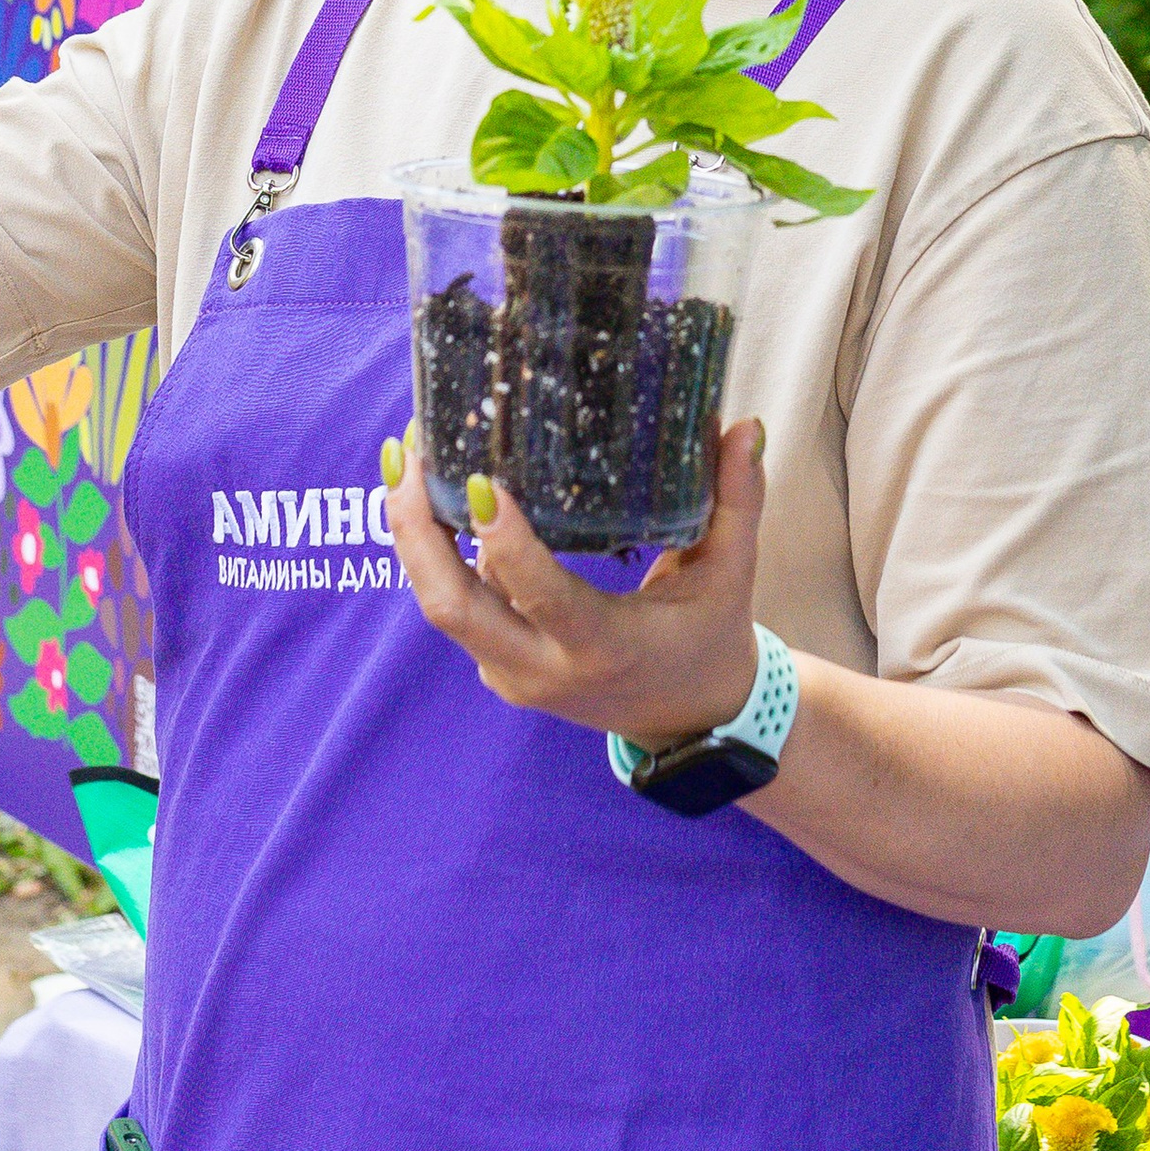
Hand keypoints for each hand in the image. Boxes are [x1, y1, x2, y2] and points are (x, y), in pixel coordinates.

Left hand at [382, 417, 765, 747]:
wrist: (692, 725)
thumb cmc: (712, 639)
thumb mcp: (731, 573)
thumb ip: (738, 500)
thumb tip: (744, 425)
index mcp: (603, 646)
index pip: (539, 594)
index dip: (504, 541)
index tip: (479, 480)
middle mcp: (544, 668)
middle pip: (451, 607)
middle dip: (415, 529)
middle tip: (407, 451)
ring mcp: (512, 674)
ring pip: (440, 606)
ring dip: (413, 535)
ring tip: (404, 458)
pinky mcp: (499, 668)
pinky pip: (457, 608)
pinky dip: (435, 555)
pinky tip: (430, 494)